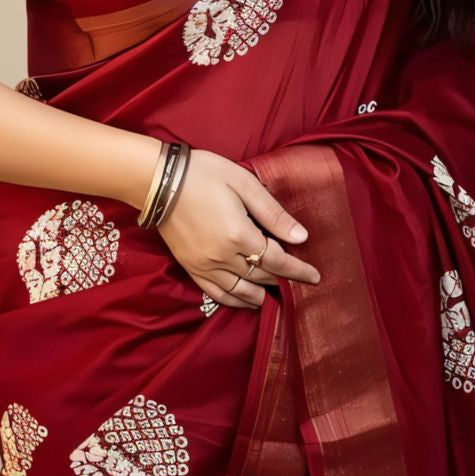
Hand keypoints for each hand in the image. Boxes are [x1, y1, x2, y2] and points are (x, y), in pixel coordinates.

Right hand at [155, 147, 320, 309]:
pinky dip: (235, 301)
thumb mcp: (243, 183)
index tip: (315, 277)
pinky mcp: (191, 268)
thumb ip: (272, 213)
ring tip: (276, 294)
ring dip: (261, 295)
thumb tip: (300, 237)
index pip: (277, 261)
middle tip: (299, 283)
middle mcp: (223, 257)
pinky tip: (245, 300)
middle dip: (283, 280)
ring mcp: (205, 266)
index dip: (298, 271)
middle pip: (261, 276)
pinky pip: (216, 294)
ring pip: (240, 292)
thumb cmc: (204, 174)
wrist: (159, 180)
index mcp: (239, 235)